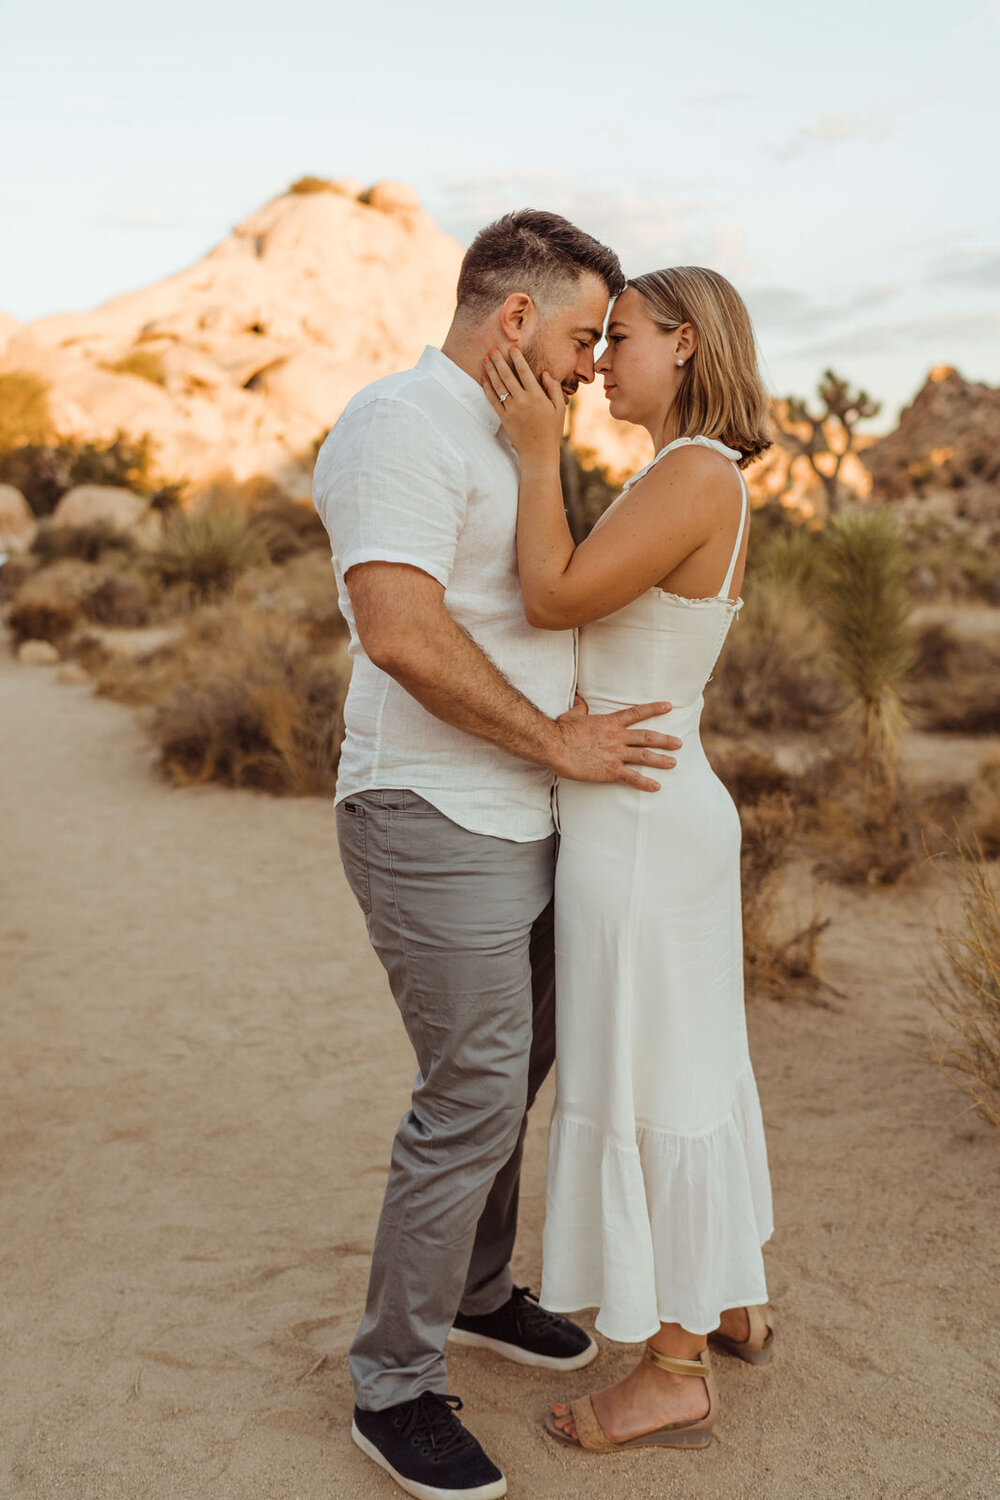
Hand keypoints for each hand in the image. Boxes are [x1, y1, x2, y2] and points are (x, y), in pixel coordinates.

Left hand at [482, 347, 565, 459]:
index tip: (512, 348)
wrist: (538, 453)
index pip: (525, 372)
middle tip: (493, 349)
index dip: (517, 359)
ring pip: (498, 386)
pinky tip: (484, 379)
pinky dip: (487, 389)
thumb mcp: (559, 408)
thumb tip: (545, 373)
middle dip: (499, 361)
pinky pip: (493, 400)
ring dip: (491, 371)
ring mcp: (511, 410)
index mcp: (537, 396)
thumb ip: (554, 389)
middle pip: (507, 376)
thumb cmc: (551, 430)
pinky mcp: (504, 418)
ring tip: (485, 359)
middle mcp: (522, 401)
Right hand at [552, 697, 680, 791]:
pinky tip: (656, 786)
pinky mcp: (611, 770)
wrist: (555, 745)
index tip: (669, 706)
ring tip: (673, 762)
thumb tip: (580, 701)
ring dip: (661, 759)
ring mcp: (616, 754)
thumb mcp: (573, 714)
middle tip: (679, 743)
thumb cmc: (561, 730)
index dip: (654, 709)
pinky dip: (645, 782)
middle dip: (665, 740)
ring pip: (644, 756)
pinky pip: (632, 777)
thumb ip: (580, 708)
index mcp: (610, 722)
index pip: (637, 713)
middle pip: (647, 737)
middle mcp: (617, 737)